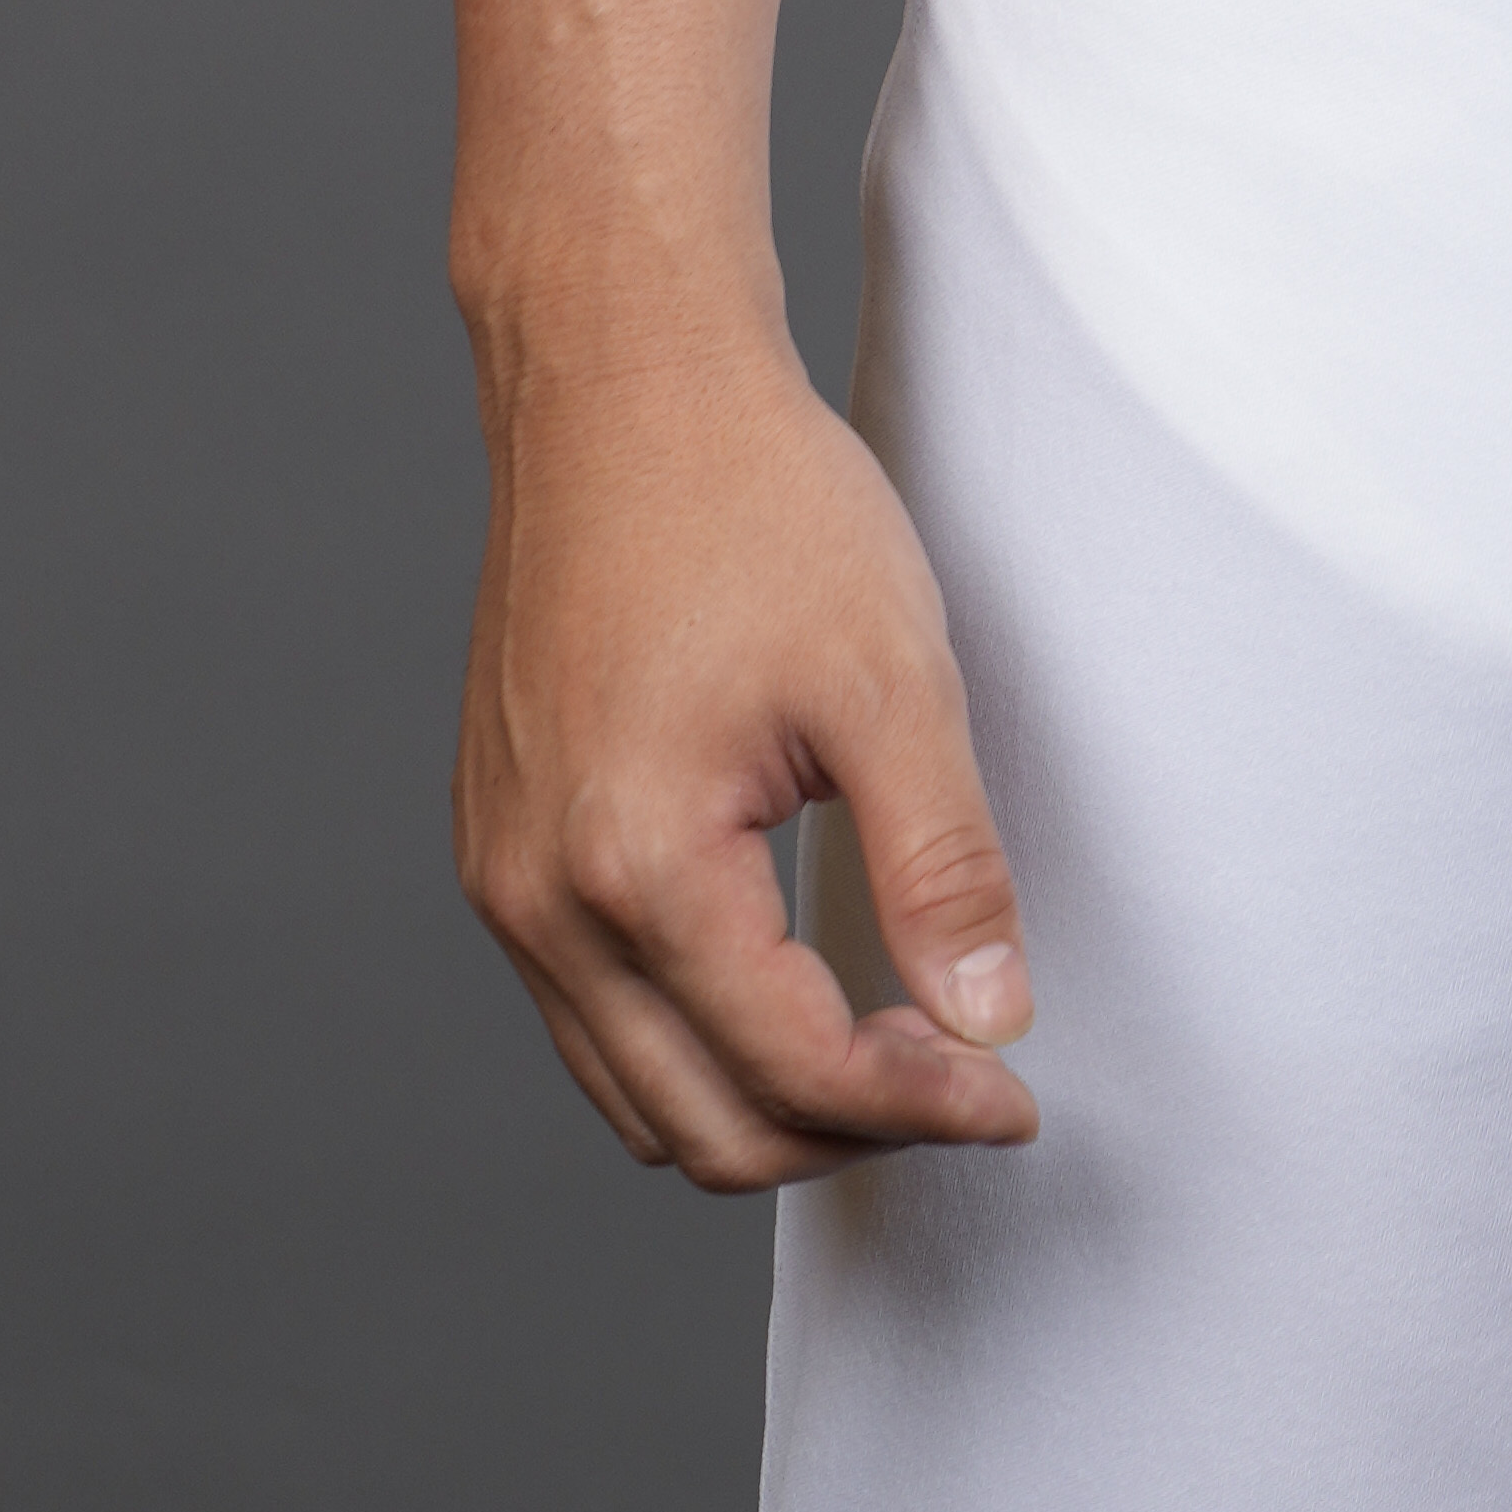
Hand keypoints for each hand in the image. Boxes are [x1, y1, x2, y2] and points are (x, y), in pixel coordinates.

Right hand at [453, 330, 1040, 1191]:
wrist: (621, 380)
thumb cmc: (752, 500)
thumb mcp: (887, 676)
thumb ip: (942, 866)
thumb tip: (989, 1023)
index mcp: (635, 867)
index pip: (794, 1073)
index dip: (923, 1105)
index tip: (1013, 1094)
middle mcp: (541, 901)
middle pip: (702, 1126)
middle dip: (845, 1131)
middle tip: (962, 1074)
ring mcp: (503, 880)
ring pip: (633, 1093)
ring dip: (763, 1101)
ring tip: (887, 1041)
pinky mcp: (498, 845)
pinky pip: (589, 1014)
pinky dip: (691, 1036)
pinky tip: (786, 974)